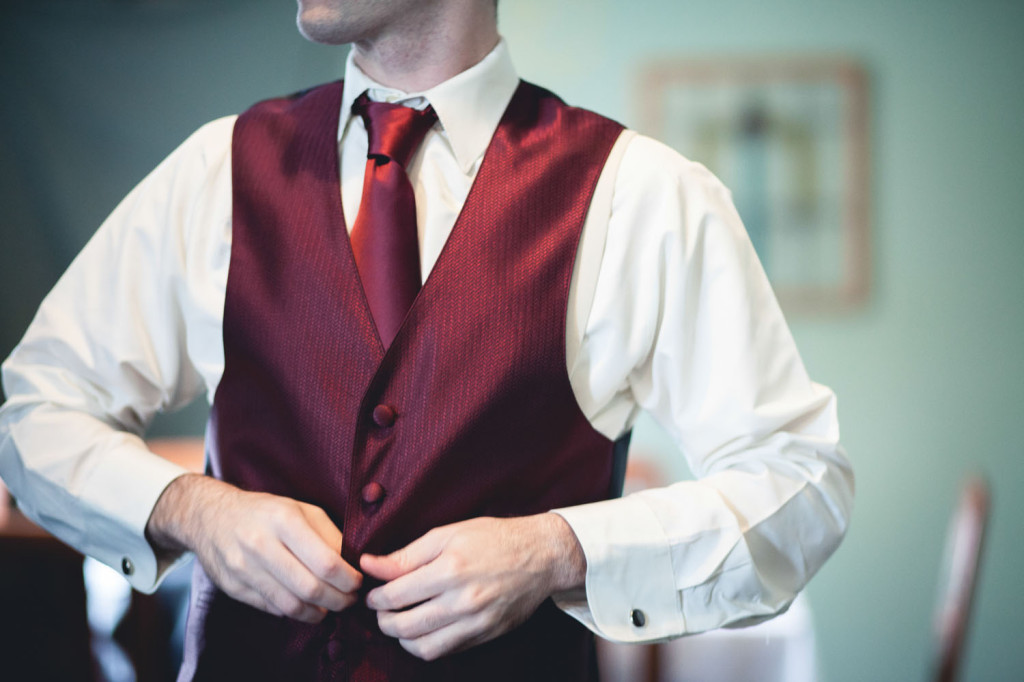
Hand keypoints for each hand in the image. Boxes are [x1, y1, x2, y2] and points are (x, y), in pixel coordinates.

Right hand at [147, 474, 361, 622]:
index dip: (349, 580)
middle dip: (339, 601)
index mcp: (284, 520)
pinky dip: (295, 612)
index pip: (326, 562)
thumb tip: (354, 563)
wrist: (210, 516)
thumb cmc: (266, 512)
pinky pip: (273, 609)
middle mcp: (261, 545)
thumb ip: (329, 535)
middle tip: (350, 600)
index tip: (358, 583)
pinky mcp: (234, 588)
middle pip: (311, 588)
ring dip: (319, 612)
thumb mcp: (301, 509)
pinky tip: (306, 606)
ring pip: (291, 605)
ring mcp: (244, 569)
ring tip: (331, 607)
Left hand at [360, 513, 585, 660]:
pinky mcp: (486, 635)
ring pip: (424, 647)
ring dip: (402, 639)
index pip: (397, 594)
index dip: (376, 597)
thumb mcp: (449, 533)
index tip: (372, 593)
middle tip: (381, 610)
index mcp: (450, 569)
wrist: (542, 555)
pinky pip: (446, 651)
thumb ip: (407, 554)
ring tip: (398, 623)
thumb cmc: (494, 538)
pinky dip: (426, 646)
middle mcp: (462, 600)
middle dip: (383, 621)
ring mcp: (476, 622)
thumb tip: (370, 564)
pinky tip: (423, 631)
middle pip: (405, 626)